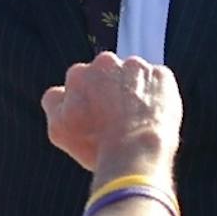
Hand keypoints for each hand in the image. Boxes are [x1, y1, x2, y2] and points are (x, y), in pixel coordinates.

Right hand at [40, 53, 180, 173]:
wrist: (135, 153)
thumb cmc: (95, 145)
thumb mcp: (58, 130)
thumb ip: (53, 104)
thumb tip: (60, 92)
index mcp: (79, 74)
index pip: (81, 83)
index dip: (88, 102)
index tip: (95, 119)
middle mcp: (106, 62)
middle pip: (108, 75)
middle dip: (111, 91)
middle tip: (117, 119)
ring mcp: (136, 67)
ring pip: (134, 77)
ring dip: (135, 92)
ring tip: (137, 121)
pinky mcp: (162, 75)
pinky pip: (158, 83)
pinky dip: (157, 96)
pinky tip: (153, 117)